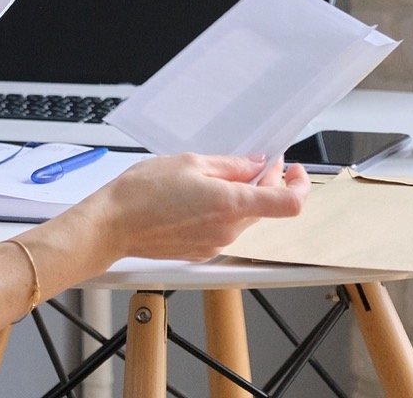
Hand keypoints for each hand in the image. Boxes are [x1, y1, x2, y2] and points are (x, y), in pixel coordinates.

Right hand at [88, 153, 309, 262]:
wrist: (113, 225)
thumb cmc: (142, 193)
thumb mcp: (189, 163)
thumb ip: (230, 165)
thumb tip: (255, 164)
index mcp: (231, 204)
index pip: (288, 203)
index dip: (299, 185)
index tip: (294, 171)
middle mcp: (229, 230)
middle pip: (266, 208)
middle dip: (267, 183)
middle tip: (258, 161)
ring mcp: (216, 244)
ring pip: (245, 217)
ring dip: (245, 196)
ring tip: (223, 174)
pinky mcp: (202, 251)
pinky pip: (226, 228)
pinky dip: (225, 210)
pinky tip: (205, 195)